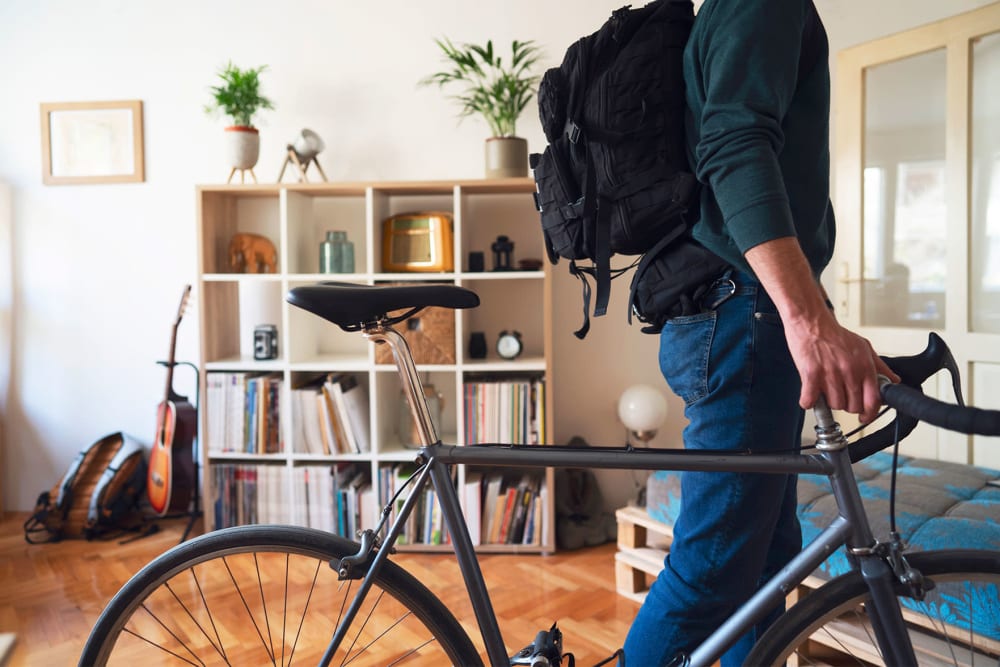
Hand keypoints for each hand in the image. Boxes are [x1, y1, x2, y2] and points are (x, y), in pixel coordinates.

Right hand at [744, 238, 899, 423]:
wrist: (811, 321)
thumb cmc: (834, 334)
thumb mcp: (863, 347)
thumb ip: (879, 366)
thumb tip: (893, 380)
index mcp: (864, 366)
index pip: (873, 400)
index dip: (869, 413)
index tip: (865, 416)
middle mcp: (850, 371)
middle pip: (852, 406)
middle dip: (846, 404)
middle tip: (839, 395)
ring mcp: (830, 374)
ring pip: (833, 404)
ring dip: (827, 401)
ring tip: (824, 389)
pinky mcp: (811, 374)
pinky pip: (811, 400)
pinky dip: (808, 401)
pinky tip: (809, 395)